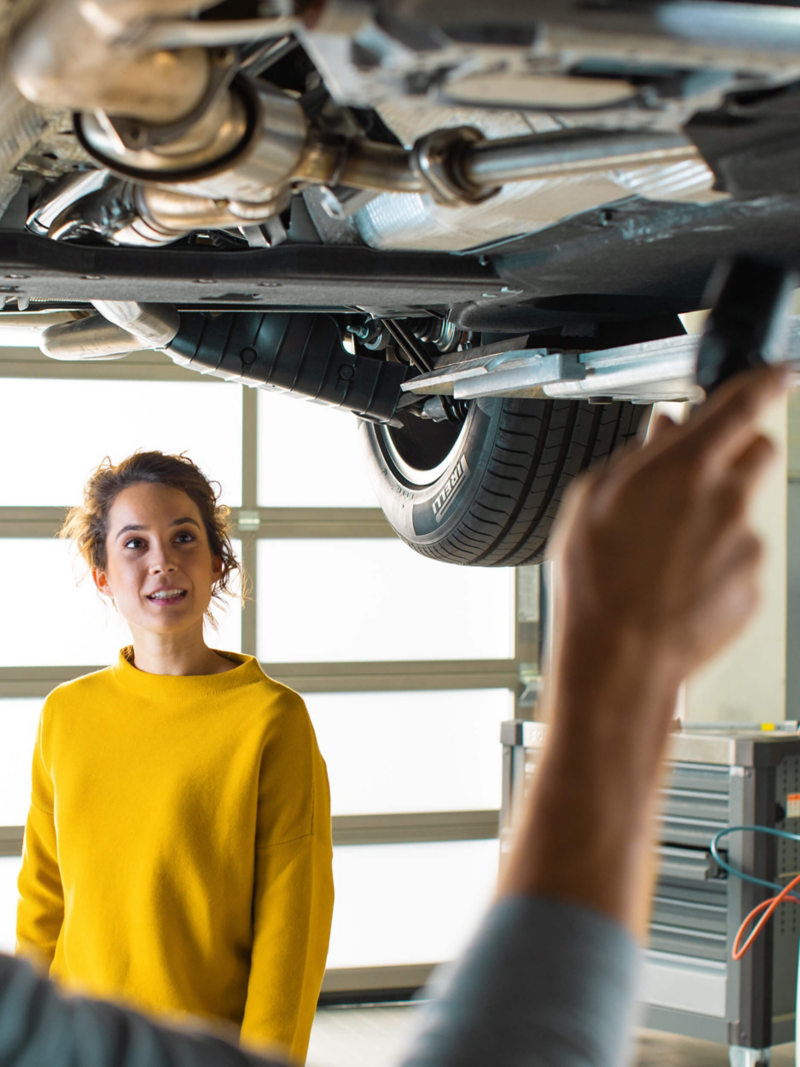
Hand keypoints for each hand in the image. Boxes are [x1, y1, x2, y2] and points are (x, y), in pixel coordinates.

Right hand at [549, 364, 788, 684]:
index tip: (778, 372)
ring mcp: (746, 545)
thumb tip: (667, 431)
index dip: (767, 379)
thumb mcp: (592, 500)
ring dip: (717, 518)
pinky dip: (717, 564)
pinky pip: (741, 559)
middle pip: (761, 449)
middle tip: (698, 475)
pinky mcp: (753, 586)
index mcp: (685, 469)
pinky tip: (676, 584)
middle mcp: (727, 501)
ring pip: (745, 510)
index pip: (745, 403)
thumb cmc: (596, 584)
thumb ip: (640, 455)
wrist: (619, 658)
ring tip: (665, 555)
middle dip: (737, 452)